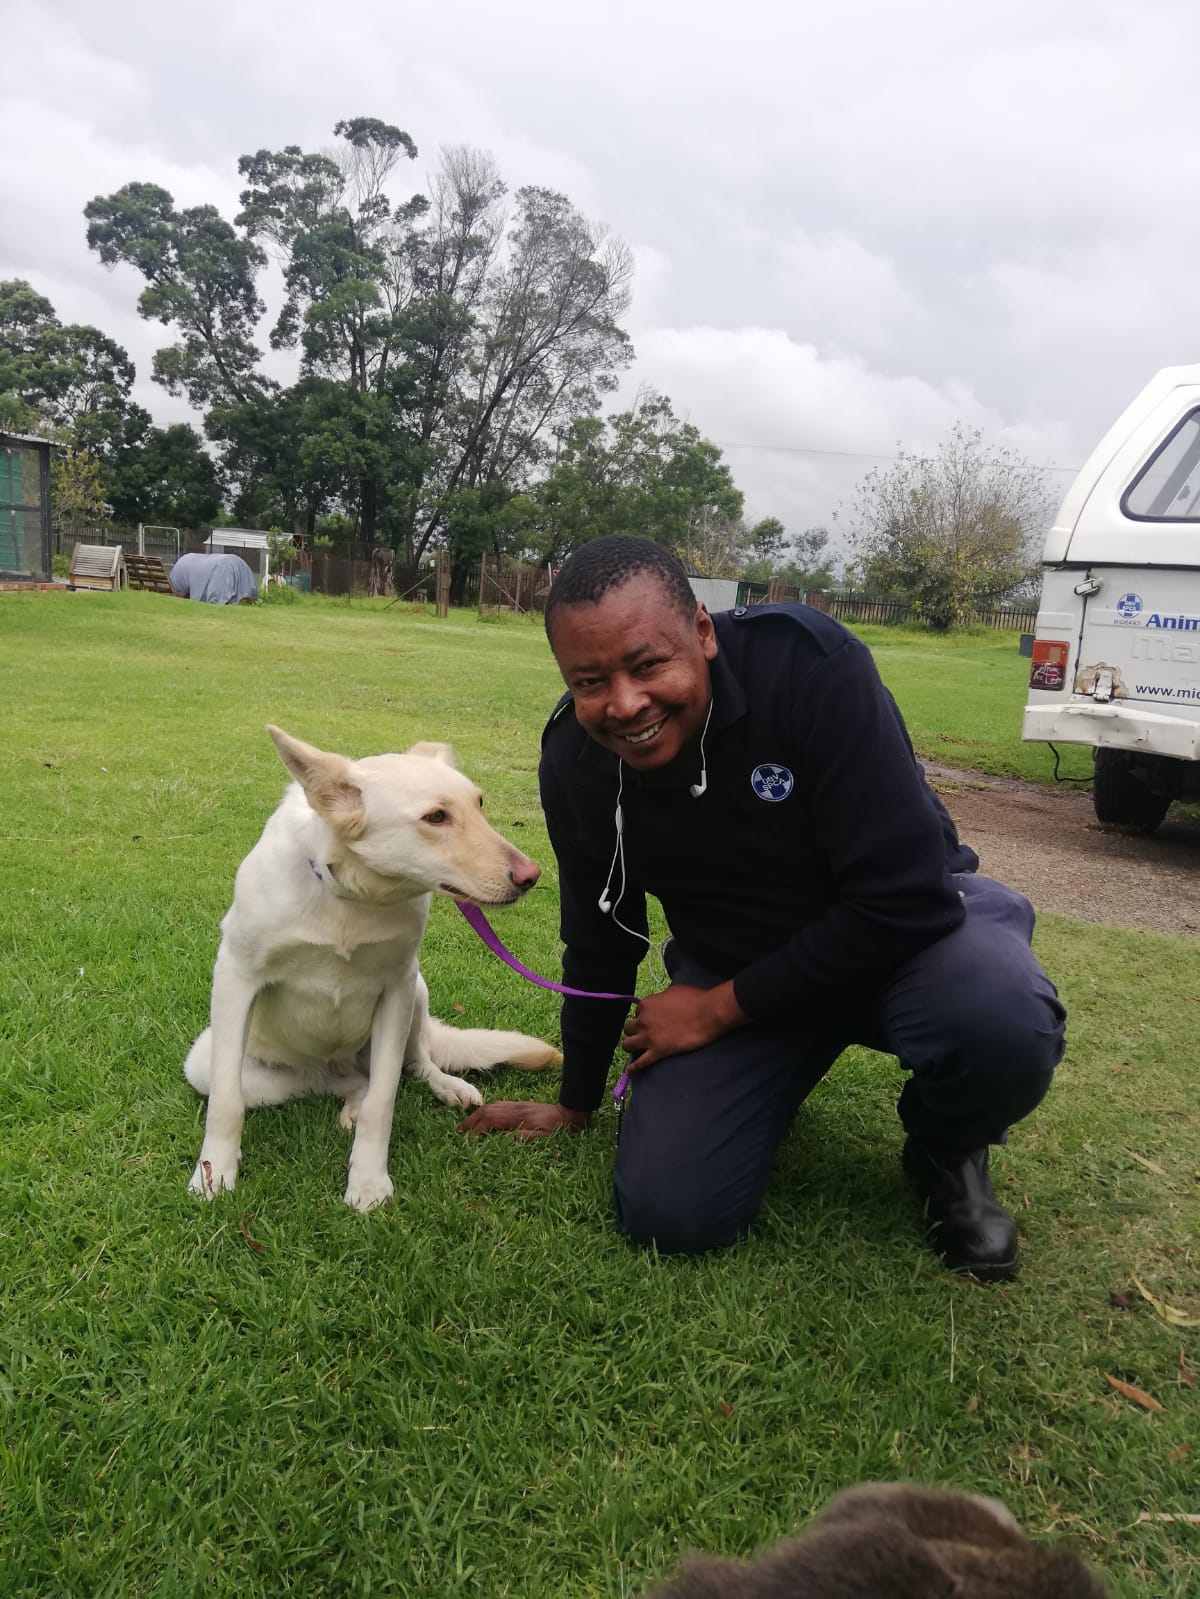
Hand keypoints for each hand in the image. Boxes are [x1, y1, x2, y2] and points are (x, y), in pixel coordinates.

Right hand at [455, 1101, 588, 1138]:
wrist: (569, 1112)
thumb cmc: (558, 1128)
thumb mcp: (546, 1136)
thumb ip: (529, 1137)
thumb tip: (510, 1138)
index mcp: (518, 1117)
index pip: (491, 1121)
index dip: (478, 1130)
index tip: (467, 1140)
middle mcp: (514, 1109)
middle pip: (487, 1111)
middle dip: (471, 1120)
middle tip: (458, 1131)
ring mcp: (516, 1105)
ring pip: (491, 1107)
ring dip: (477, 1115)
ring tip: (466, 1124)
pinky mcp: (520, 1106)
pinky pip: (499, 1105)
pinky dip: (488, 1110)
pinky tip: (485, 1115)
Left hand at [621, 981, 747, 1072]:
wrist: (708, 1013)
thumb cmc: (695, 999)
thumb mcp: (673, 991)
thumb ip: (662, 999)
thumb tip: (661, 1004)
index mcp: (647, 1004)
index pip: (637, 1012)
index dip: (644, 1016)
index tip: (652, 1020)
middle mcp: (643, 1020)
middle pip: (628, 1028)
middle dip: (634, 1031)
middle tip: (643, 1034)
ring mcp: (649, 1037)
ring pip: (627, 1045)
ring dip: (631, 1046)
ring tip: (636, 1049)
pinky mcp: (658, 1052)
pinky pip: (640, 1063)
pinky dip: (633, 1068)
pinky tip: (630, 1071)